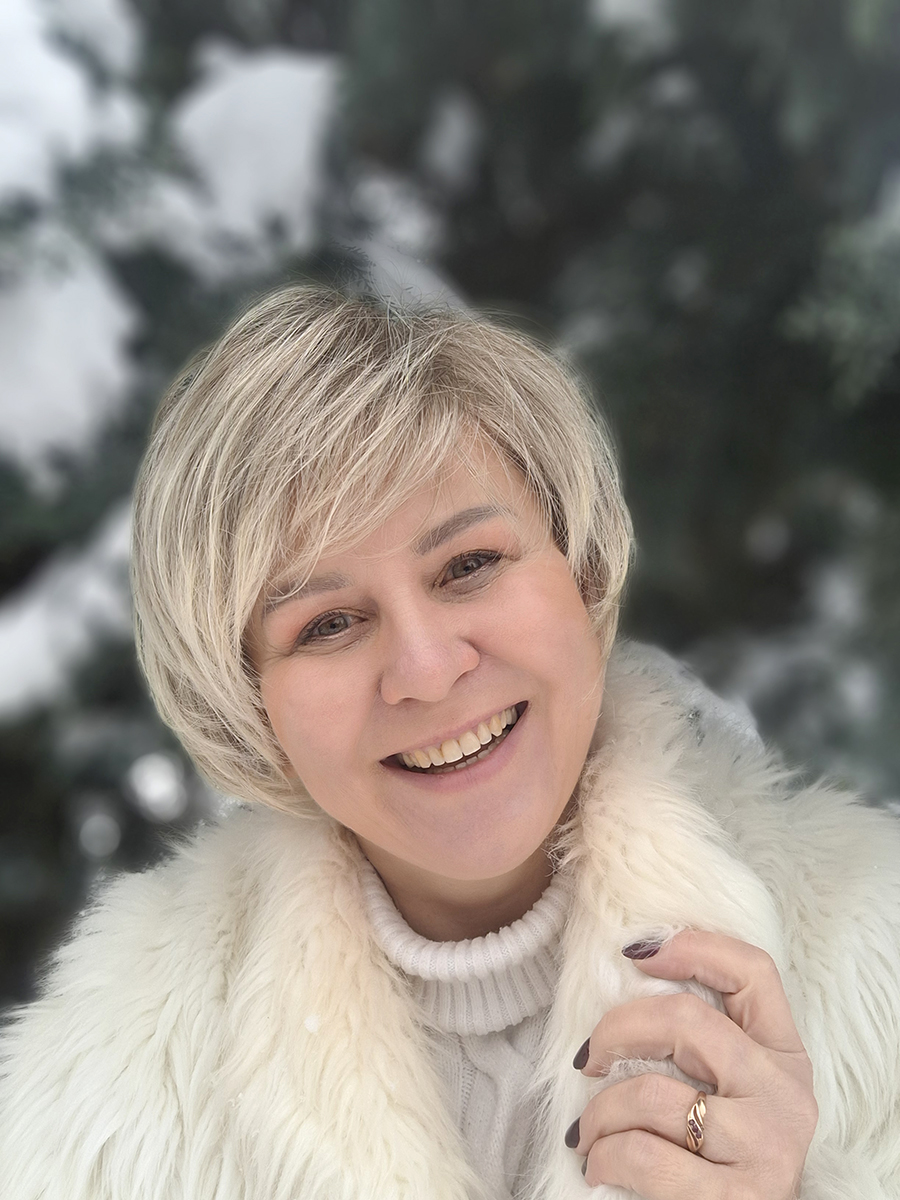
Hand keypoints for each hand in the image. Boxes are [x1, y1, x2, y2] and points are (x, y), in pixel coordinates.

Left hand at [566, 930, 817, 1197]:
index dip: (692, 946)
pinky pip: (643, 1154)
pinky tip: (598, 1165)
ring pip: (652, 1092)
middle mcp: (784, 1095)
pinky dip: (605, 1155)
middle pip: (686, 1019)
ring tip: (587, 1132)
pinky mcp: (735, 1199)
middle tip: (588, 1057)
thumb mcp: (734, 1091)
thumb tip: (631, 975)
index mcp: (785, 1056)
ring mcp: (765, 1148)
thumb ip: (703, 1044)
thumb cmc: (723, 1158)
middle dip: (617, 1029)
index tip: (634, 952)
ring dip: (600, 1112)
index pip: (753, 971)